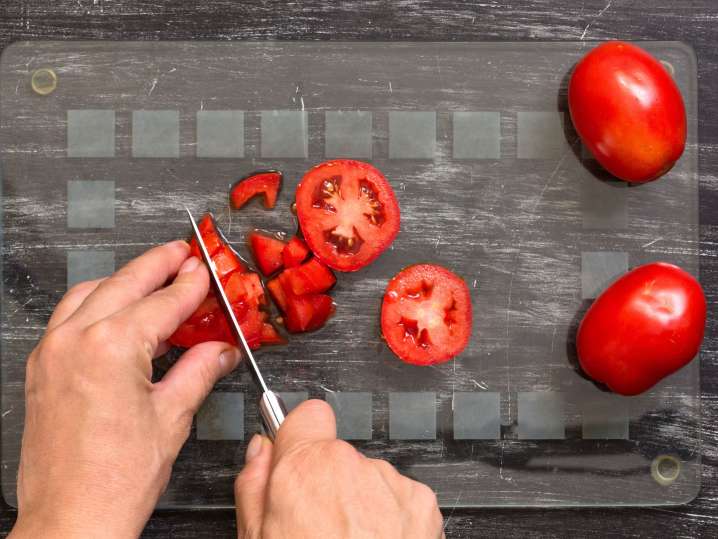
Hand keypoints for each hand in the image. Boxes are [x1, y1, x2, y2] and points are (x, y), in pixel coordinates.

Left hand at [10, 241, 240, 538]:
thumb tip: (220, 350)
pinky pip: (69, 316)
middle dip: (159, 264)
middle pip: (125, 283)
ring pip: (90, 292)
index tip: (207, 273)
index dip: (192, 285)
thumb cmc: (116, 479)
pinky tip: (117, 310)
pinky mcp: (42, 368)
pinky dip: (96, 302)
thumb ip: (200, 370)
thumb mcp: (173, 416)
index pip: (164, 302)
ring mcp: (52, 352)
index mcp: (112, 347)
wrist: (72, 518)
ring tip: (154, 275)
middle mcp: (75, 340)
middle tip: (184, 253)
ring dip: (125, 279)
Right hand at [235, 400, 444, 538]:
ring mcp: (390, 483)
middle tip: (318, 526)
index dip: (298, 437)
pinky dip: (390, 516)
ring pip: (367, 476)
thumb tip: (260, 453)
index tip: (296, 454)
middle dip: (327, 482)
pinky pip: (398, 495)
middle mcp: (351, 467)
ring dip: (360, 502)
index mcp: (305, 469)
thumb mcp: (256, 538)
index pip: (307, 414)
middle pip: (336, 454)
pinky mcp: (421, 502)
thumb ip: (254, 485)